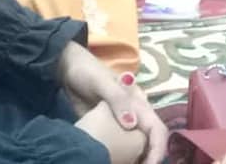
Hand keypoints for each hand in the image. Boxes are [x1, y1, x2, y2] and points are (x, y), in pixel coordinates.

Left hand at [60, 43, 167, 163]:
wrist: (68, 70)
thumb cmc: (87, 72)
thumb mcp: (101, 82)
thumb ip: (117, 100)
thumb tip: (132, 124)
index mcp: (138, 102)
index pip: (157, 128)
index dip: (158, 148)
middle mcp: (135, 114)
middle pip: (151, 141)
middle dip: (149, 159)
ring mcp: (122, 123)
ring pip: (138, 147)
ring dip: (138, 160)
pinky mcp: (110, 130)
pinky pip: (122, 148)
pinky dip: (124, 159)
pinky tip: (115, 163)